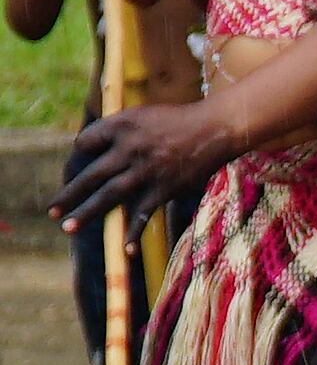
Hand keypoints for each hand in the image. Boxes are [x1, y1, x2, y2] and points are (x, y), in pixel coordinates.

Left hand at [58, 101, 224, 226]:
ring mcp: (147, 171)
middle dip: (70, 194)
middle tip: (52, 211)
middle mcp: (130, 150)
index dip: (82, 149)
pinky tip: (125, 250)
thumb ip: (115, 129)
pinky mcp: (165, 188)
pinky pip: (146, 213)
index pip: (86, 142)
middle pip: (91, 175)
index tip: (86, 156)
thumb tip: (88, 146)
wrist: (216, 129)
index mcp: (121, 127)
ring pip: (110, 195)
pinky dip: (135, 232)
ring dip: (88, 212)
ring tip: (68, 227)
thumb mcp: (142, 114)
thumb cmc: (177, 120)